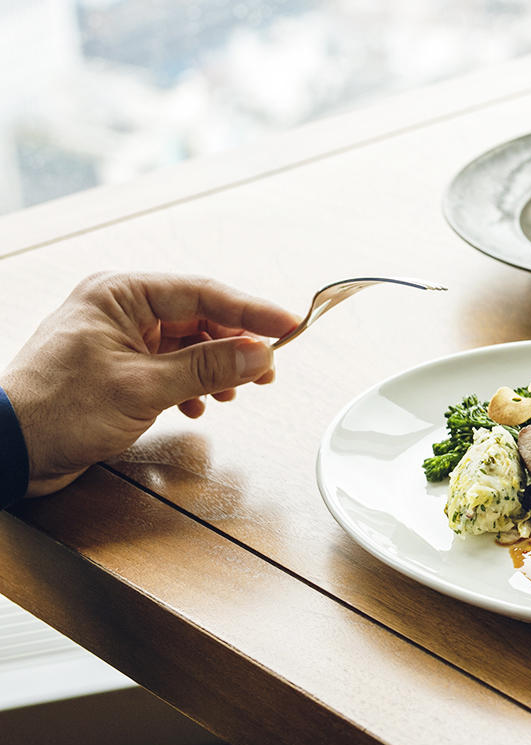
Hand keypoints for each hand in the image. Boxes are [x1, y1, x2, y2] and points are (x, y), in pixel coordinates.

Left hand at [1, 273, 297, 496]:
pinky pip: (170, 365)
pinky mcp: (118, 367)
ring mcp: (118, 338)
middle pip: (200, 318)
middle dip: (235, 347)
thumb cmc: (55, 411)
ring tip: (234, 392)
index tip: (289, 326)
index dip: (252, 311)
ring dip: (214, 370)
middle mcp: (119, 309)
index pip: (204, 293)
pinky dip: (191, 384)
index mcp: (120, 294)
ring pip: (188, 344)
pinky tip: (197, 405)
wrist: (8, 450)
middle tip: (267, 368)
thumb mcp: (143, 388)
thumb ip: (208, 368)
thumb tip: (258, 354)